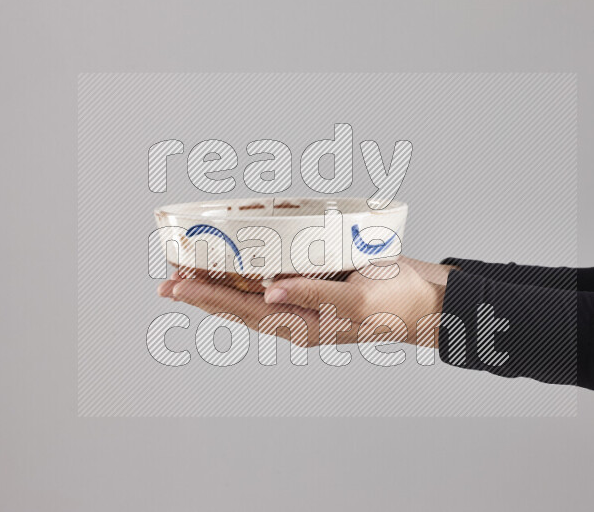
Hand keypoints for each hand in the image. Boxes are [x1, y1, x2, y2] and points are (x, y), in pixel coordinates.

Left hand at [157, 257, 453, 347]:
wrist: (426, 300)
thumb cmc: (396, 301)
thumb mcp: (356, 299)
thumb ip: (313, 296)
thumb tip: (270, 293)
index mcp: (303, 326)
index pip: (244, 311)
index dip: (208, 297)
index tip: (177, 285)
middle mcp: (297, 320)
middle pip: (239, 307)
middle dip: (203, 293)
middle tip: (168, 277)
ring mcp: (305, 307)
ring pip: (250, 298)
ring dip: (219, 285)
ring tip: (190, 271)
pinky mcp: (315, 291)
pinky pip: (271, 286)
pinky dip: (246, 276)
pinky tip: (236, 266)